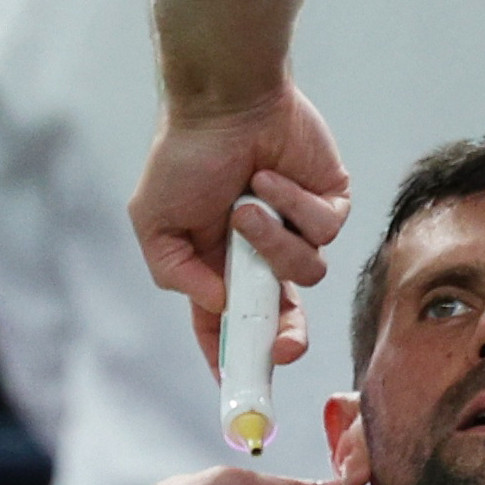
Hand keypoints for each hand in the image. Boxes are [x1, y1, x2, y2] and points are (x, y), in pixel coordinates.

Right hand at [132, 89, 348, 372]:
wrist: (226, 97)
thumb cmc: (184, 154)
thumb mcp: (155, 221)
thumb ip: (177, 274)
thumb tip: (221, 307)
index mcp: (219, 265)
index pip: (230, 327)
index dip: (237, 359)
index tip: (242, 387)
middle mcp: (261, 255)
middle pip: (283, 319)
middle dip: (285, 338)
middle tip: (285, 347)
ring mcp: (296, 230)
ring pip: (306, 273)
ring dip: (273, 242)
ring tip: (246, 203)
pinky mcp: (329, 203)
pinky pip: (324, 230)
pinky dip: (293, 204)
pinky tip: (269, 176)